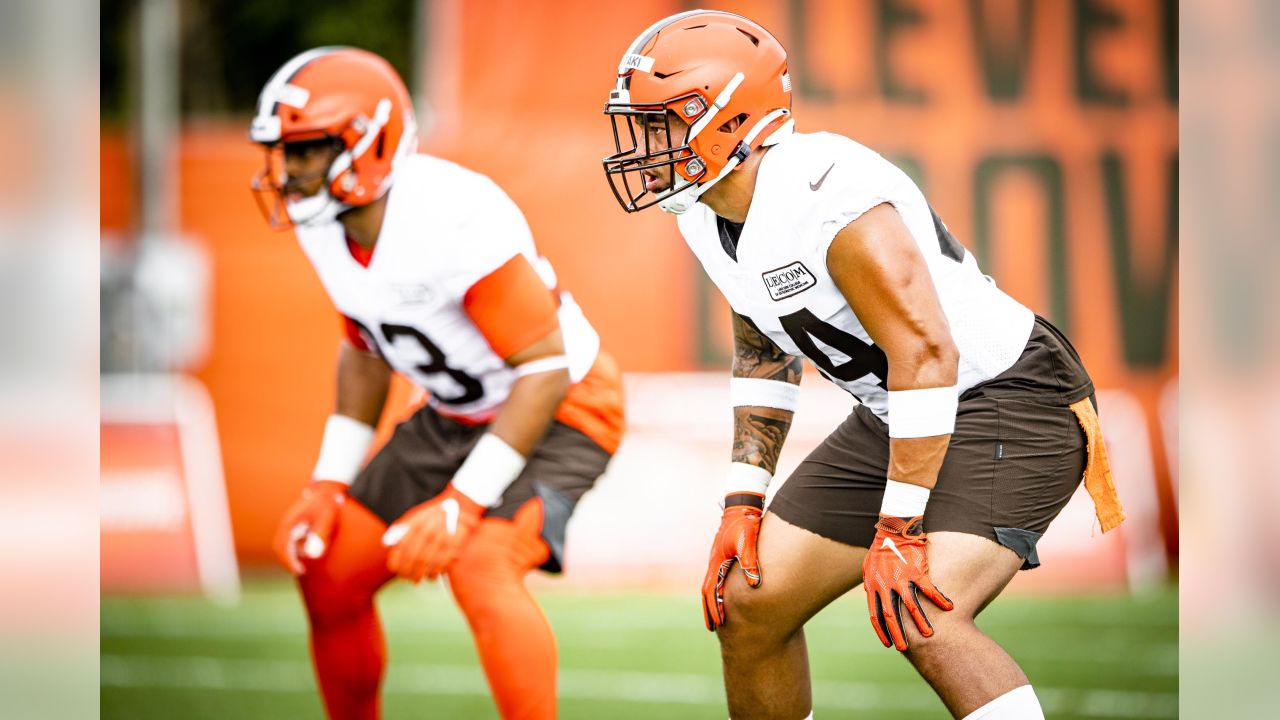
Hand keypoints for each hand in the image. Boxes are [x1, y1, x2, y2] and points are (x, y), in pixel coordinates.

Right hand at [273, 480, 347, 574]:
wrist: (327, 489)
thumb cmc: (327, 504)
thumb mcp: (326, 518)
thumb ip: (319, 535)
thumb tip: (311, 554)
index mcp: (289, 524)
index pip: (282, 548)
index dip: (289, 562)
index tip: (299, 571)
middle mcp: (286, 524)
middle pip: (279, 547)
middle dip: (287, 560)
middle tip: (300, 570)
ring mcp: (290, 523)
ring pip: (284, 543)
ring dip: (291, 554)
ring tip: (302, 563)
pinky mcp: (296, 523)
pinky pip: (290, 539)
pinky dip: (294, 548)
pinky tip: (305, 551)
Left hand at [382, 484, 484, 581]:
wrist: (460, 507)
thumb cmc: (433, 517)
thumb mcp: (416, 517)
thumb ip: (401, 530)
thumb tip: (387, 544)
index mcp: (416, 521)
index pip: (402, 545)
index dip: (398, 561)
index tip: (397, 571)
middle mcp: (429, 526)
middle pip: (414, 556)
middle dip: (409, 571)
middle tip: (409, 580)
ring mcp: (444, 533)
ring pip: (428, 561)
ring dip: (421, 574)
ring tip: (418, 579)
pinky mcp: (458, 540)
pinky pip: (443, 561)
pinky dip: (435, 571)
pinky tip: (432, 575)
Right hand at [701, 494, 764, 630]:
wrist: (741, 506)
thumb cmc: (745, 524)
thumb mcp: (747, 542)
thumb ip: (750, 562)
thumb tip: (754, 585)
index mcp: (717, 562)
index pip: (712, 591)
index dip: (715, 608)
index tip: (718, 624)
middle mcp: (714, 562)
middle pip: (707, 591)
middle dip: (708, 610)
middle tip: (712, 628)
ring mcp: (716, 559)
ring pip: (710, 585)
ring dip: (712, 601)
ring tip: (716, 616)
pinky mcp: (722, 555)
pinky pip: (717, 577)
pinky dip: (717, 590)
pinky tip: (723, 595)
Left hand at [862, 515, 953, 650]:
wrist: (892, 529)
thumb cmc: (880, 548)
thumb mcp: (869, 566)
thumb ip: (871, 583)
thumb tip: (871, 594)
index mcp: (874, 586)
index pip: (876, 615)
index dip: (882, 631)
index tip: (888, 644)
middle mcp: (886, 585)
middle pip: (892, 615)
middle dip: (898, 634)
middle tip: (905, 649)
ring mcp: (901, 578)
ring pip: (911, 606)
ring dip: (920, 621)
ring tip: (929, 635)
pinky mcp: (916, 571)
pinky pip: (929, 589)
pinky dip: (939, 599)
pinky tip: (949, 608)